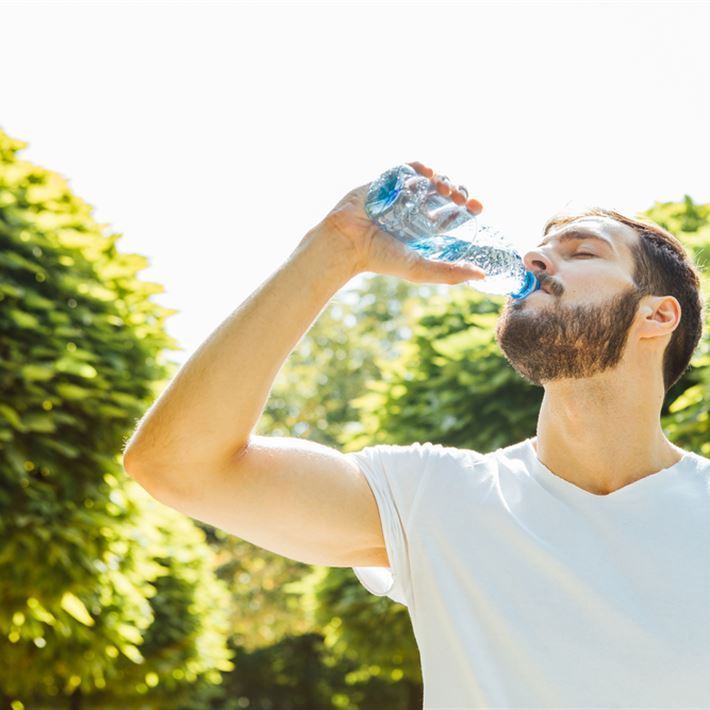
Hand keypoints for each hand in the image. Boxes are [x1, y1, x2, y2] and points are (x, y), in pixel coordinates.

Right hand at [316, 161, 485, 283]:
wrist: (347, 242)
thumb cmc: (379, 258)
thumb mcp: (420, 269)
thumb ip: (450, 273)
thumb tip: (483, 275)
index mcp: (422, 230)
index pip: (451, 215)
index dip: (467, 208)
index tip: (478, 207)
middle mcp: (413, 211)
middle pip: (444, 195)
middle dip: (457, 193)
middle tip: (460, 198)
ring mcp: (399, 195)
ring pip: (429, 180)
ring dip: (442, 180)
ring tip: (444, 188)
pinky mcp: (384, 182)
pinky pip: (406, 168)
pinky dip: (420, 167)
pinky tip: (430, 173)